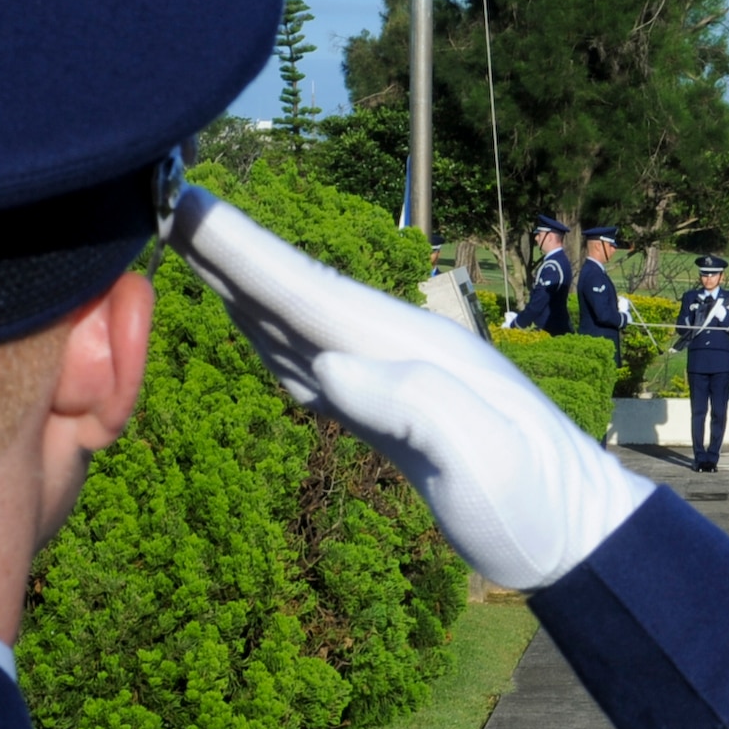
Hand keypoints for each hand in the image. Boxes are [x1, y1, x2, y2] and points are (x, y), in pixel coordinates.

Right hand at [170, 188, 652, 589]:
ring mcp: (391, 376)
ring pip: (293, 319)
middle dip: (223, 245)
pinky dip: (269, 337)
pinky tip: (253, 326)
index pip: (306, 289)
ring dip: (239, 280)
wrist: (574, 536)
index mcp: (406, 348)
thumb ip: (411, 405)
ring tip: (185, 242)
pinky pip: (312, 363)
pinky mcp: (388, 411)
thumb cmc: (532, 502)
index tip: (180, 195)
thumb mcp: (480, 458)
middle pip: (290, 288)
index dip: (239, 248)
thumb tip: (328, 365)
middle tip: (153, 192)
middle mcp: (392, 347)